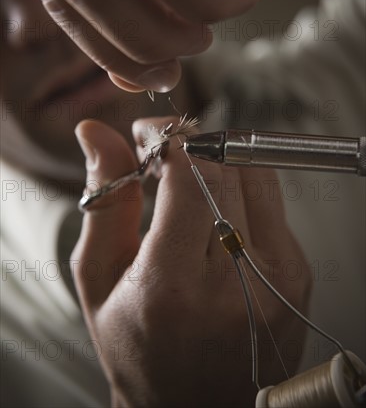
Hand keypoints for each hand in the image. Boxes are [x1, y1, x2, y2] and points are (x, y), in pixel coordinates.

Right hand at [73, 117, 311, 406]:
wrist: (194, 404)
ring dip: (219, 162)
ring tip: (190, 181)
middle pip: (225, 170)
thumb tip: (96, 134)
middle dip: (192, 146)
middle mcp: (233, 283)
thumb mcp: (99, 278)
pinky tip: (216, 210)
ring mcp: (276, 279)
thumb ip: (105, 199)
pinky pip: (272, 201)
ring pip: (255, 175)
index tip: (149, 134)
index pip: (188, 177)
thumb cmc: (138, 345)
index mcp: (171, 286)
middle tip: (166, 155)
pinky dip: (241, 188)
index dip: (169, 141)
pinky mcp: (297, 275)